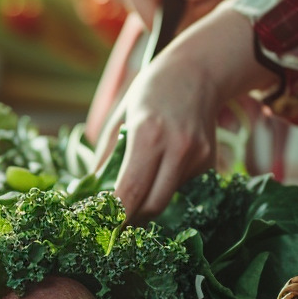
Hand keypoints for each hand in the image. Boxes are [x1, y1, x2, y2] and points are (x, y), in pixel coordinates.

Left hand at [112, 6, 276, 220]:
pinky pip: (180, 187)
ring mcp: (197, 157)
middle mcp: (178, 148)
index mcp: (148, 135)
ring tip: (133, 189)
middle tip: (112, 220)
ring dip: (147, 203)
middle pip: (152, 206)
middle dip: (130, 219)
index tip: (100, 226)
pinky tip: (162, 163)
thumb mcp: (119, 117)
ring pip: (166, 199)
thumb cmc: (151, 91)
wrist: (198, 72)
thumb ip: (104, 158)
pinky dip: (165, 185)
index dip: (115, 216)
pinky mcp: (209, 162)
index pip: (130, 192)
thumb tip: (89, 193)